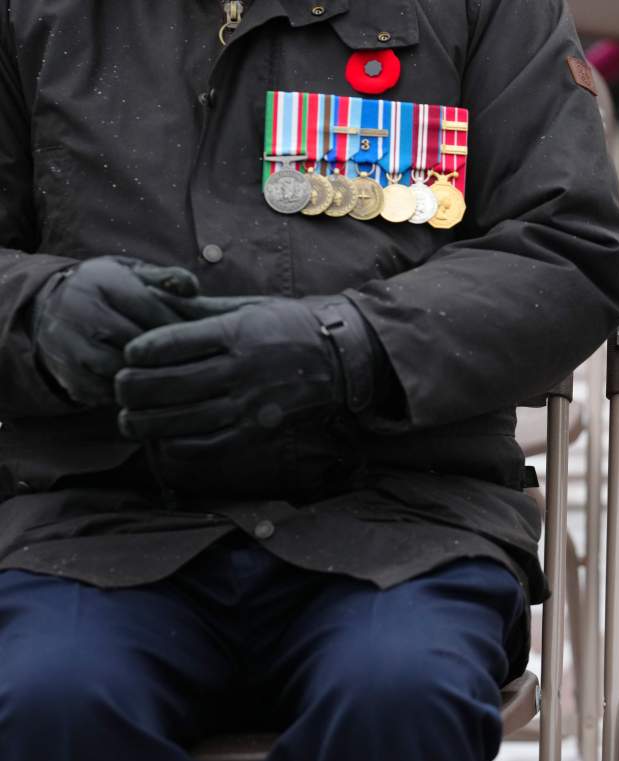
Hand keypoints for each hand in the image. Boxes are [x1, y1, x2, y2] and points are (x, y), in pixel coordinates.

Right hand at [31, 256, 199, 405]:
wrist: (51, 310)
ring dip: (150, 376)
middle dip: (169, 354)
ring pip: (122, 370)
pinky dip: (131, 394)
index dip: (182, 327)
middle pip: (138, 342)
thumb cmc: (109, 293)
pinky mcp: (67, 374)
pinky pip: (107, 392)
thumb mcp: (133, 276)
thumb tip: (193, 288)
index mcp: (102, 282)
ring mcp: (69, 345)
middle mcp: (80, 311)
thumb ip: (166, 279)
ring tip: (176, 376)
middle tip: (197, 363)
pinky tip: (150, 390)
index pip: (152, 309)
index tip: (205, 338)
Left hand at [115, 294, 377, 443]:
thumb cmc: (292, 325)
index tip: (129, 355)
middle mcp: (243, 368)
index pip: (172, 344)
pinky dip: (179, 445)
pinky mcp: (258, 429)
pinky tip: (163, 440)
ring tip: (129, 420)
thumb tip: (156, 302)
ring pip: (183, 419)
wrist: (343, 357)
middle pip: (170, 384)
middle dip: (134, 389)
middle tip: (120, 389)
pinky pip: (209, 444)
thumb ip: (203, 311)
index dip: (140, 351)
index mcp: (238, 332)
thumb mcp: (250, 306)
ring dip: (147, 422)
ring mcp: (251, 402)